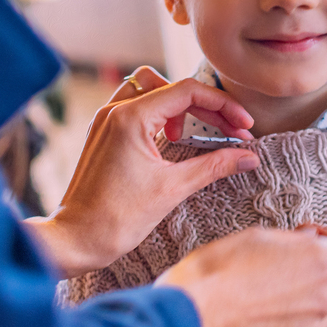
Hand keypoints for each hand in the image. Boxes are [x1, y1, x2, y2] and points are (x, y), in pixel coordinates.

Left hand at [26, 66, 260, 278]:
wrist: (76, 239)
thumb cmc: (117, 218)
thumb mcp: (173, 190)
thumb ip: (214, 166)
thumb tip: (249, 157)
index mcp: (130, 118)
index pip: (187, 91)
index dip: (222, 105)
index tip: (244, 124)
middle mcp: (114, 111)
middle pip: (172, 87)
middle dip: (205, 106)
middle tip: (230, 131)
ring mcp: (105, 121)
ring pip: (150, 90)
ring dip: (178, 106)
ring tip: (191, 135)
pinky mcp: (102, 133)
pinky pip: (134, 107)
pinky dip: (157, 116)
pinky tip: (170, 141)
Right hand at [156, 225, 326, 326]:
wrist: (191, 316)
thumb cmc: (218, 271)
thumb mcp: (258, 236)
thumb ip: (294, 240)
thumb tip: (308, 241)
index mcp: (320, 263)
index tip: (308, 238)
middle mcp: (323, 299)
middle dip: (324, 270)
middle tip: (293, 263)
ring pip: (324, 310)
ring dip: (308, 298)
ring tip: (270, 290)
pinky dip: (288, 324)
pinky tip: (259, 314)